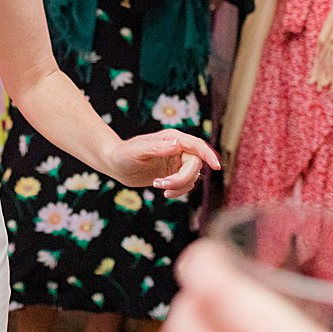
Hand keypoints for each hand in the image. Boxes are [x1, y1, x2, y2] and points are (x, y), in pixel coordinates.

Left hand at [104, 130, 219, 198]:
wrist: (115, 164)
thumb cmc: (123, 154)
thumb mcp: (137, 151)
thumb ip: (157, 148)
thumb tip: (177, 145)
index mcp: (172, 139)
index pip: (197, 146)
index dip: (208, 155)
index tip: (217, 167)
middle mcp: (177, 149)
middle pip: (195, 165)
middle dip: (182, 178)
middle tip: (162, 184)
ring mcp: (176, 162)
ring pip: (192, 177)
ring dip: (179, 186)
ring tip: (158, 186)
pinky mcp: (173, 174)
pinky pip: (186, 185)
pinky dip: (178, 191)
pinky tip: (164, 192)